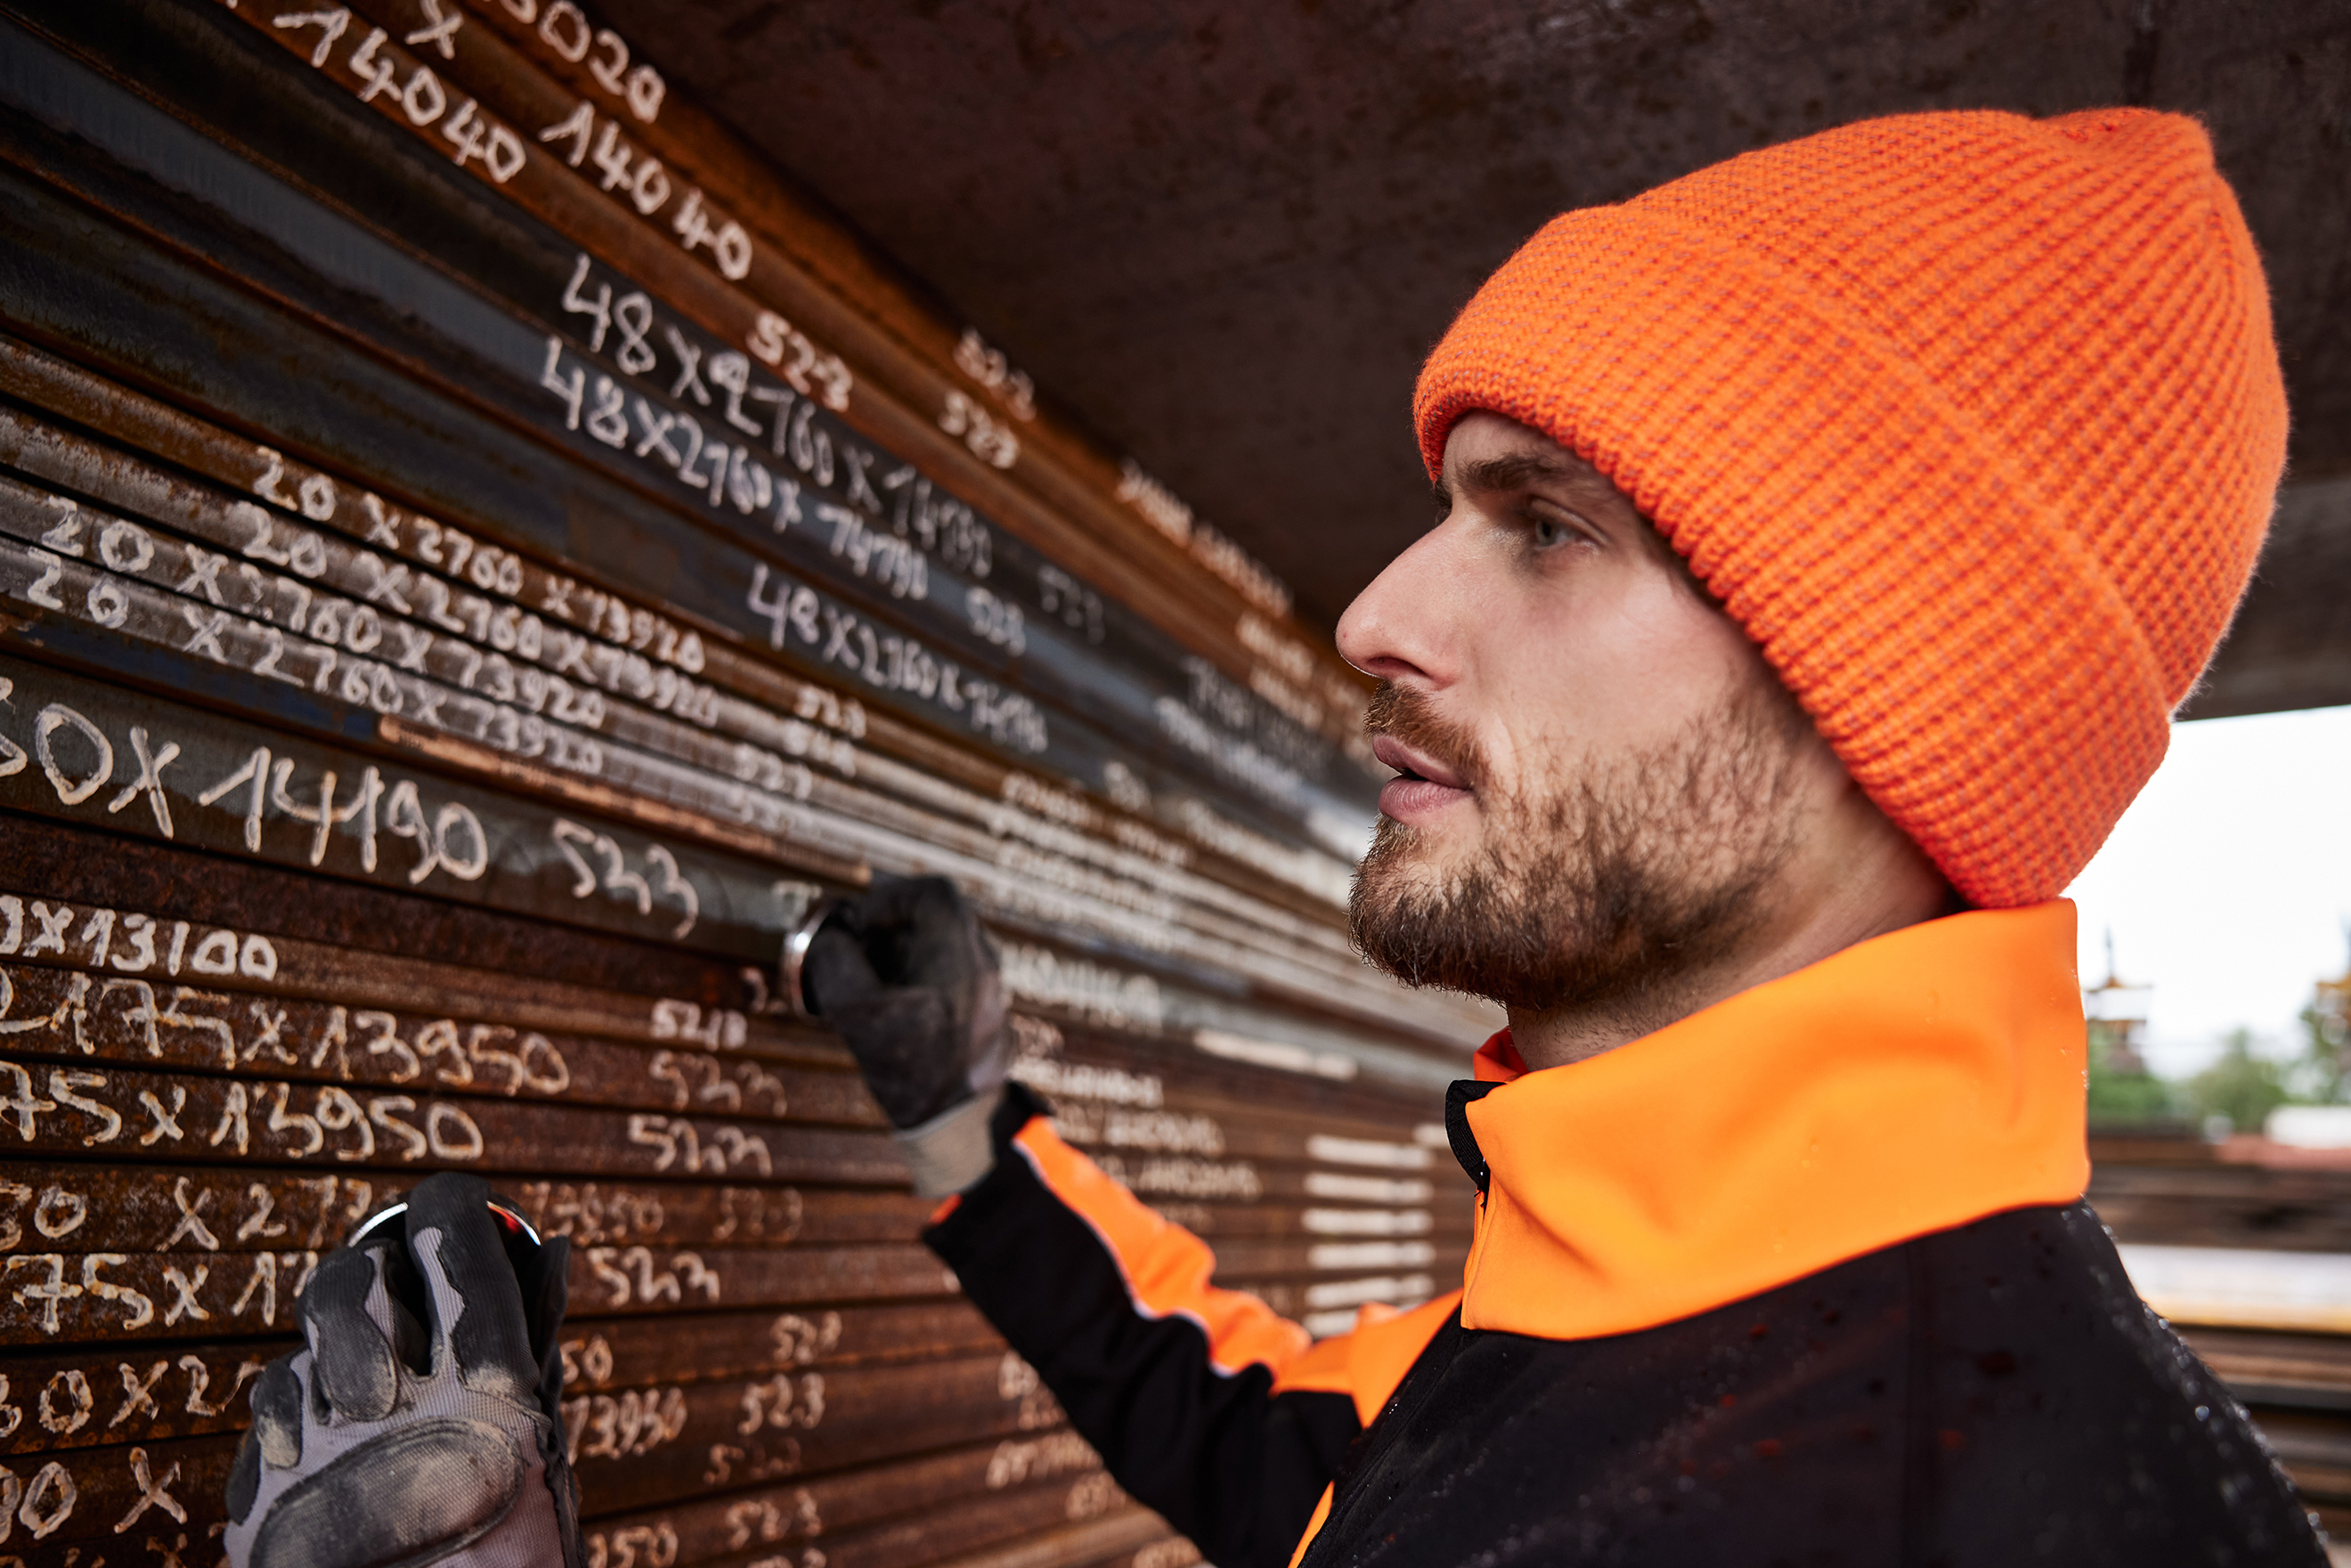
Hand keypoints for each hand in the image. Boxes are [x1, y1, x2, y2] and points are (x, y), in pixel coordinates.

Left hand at [224, 1173, 581, 1567]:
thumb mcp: (548, 1465)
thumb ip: (538, 1351)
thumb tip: (547, 1247)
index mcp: (488, 1404)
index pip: (455, 1250)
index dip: (450, 1212)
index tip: (455, 1209)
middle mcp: (394, 1423)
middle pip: (354, 1284)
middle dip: (374, 1274)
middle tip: (397, 1294)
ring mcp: (316, 1469)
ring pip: (294, 1354)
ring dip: (327, 1359)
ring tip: (365, 1397)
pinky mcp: (259, 1516)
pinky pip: (258, 1424)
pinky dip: (291, 1423)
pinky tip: (331, 1451)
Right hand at [802, 875, 1012, 1141]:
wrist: (956, 1124)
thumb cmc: (910, 1068)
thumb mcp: (856, 1011)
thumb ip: (835, 963)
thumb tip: (832, 940)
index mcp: (961, 951)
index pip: (931, 891)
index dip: (887, 899)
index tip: (859, 927)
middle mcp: (984, 962)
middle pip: (936, 917)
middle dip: (889, 929)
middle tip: (859, 957)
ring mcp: (990, 988)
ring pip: (943, 947)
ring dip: (902, 956)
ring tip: (872, 988)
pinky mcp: (985, 1011)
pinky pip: (951, 975)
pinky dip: (919, 979)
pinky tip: (894, 1012)